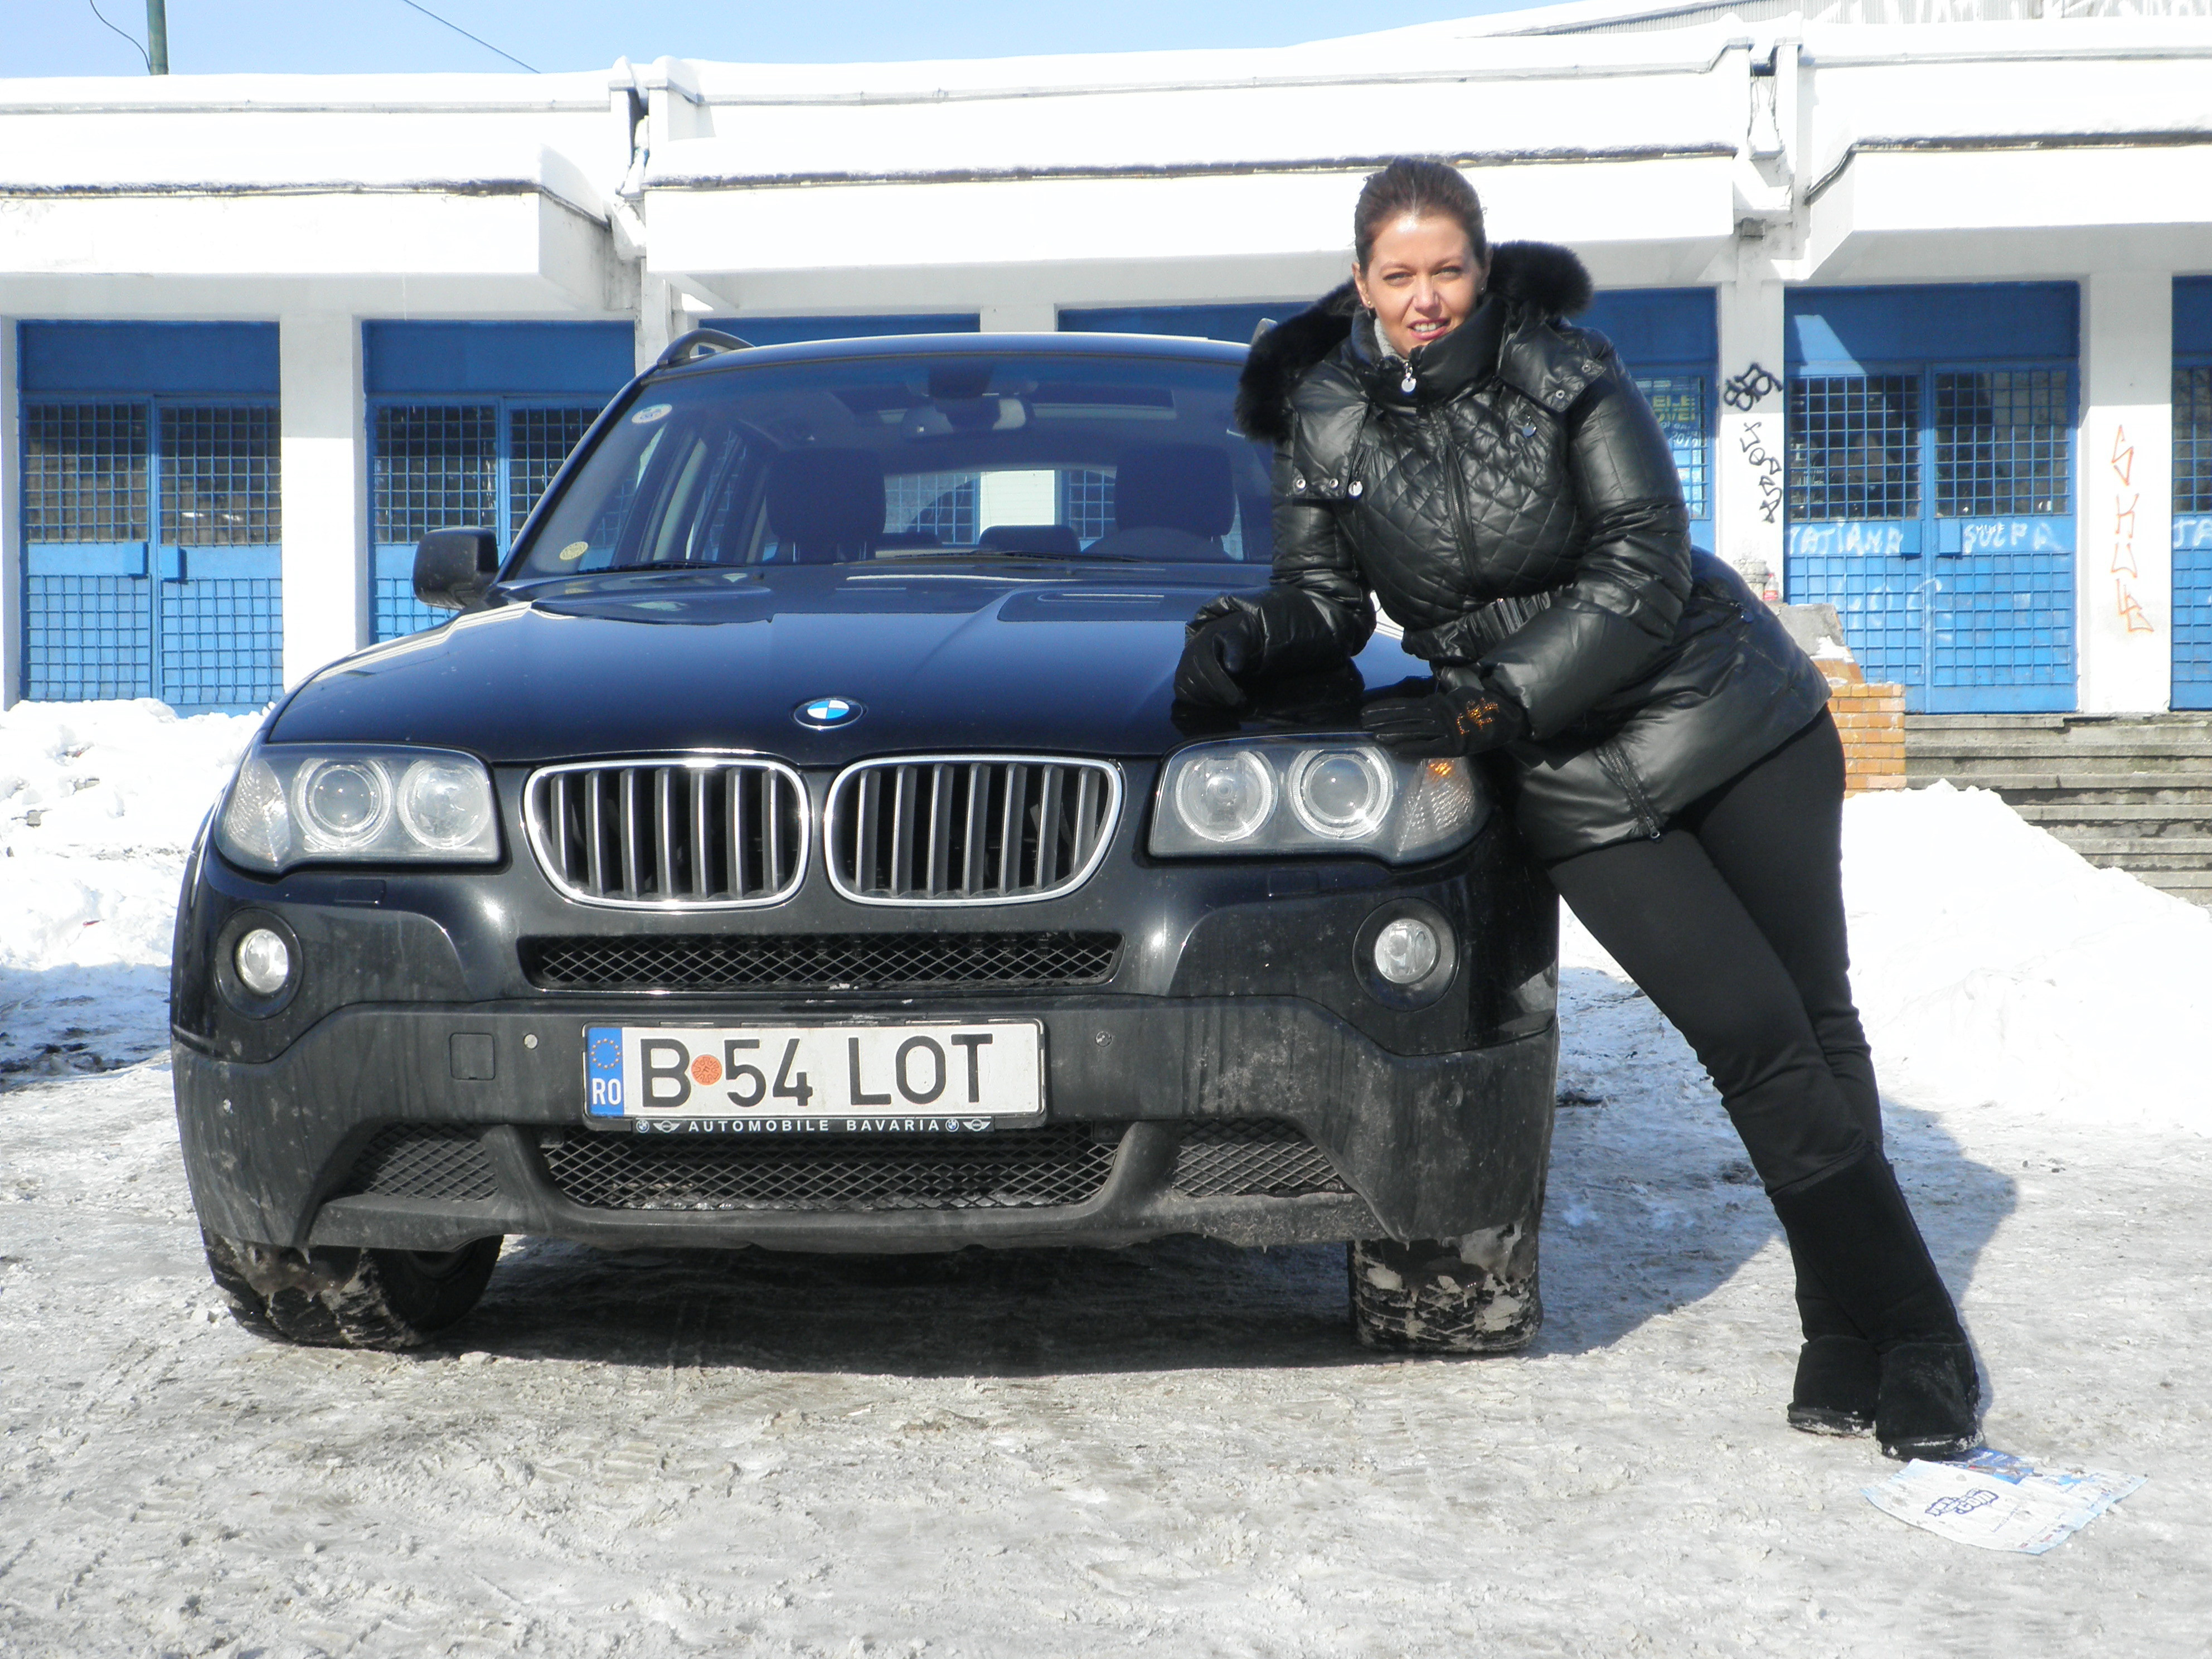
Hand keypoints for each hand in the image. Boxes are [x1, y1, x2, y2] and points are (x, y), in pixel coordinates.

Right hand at [1175, 614, 1258, 707]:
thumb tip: (1232, 668)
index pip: (1208, 668)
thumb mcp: (1240, 638)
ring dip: (1212, 702)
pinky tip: (1215, 704)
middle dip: (1220, 696)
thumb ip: (1237, 650)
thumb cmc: (1233, 639)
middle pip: (1199, 682)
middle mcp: (1186, 656)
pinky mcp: (1179, 680)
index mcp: (1201, 644)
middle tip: (1238, 703)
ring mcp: (1181, 668)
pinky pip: (1183, 695)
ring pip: (1191, 691)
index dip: (1223, 686)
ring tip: (1229, 703)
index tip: (1238, 699)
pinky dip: (1199, 703)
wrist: (1222, 637)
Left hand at [1360, 687, 1526, 756]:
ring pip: (1413, 730)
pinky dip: (1411, 748)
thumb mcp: (1457, 691)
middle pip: (1404, 716)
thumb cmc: (1483, 703)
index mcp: (1437, 702)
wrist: (1508, 712)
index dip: (1385, 707)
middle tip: (1362, 721)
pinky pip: (1429, 747)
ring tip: (1372, 733)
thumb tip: (1436, 678)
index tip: (1367, 710)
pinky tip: (1395, 749)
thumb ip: (1442, 689)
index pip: (1405, 704)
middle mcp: (1438, 714)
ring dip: (1392, 732)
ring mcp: (1445, 729)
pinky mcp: (1454, 744)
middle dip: (1382, 719)